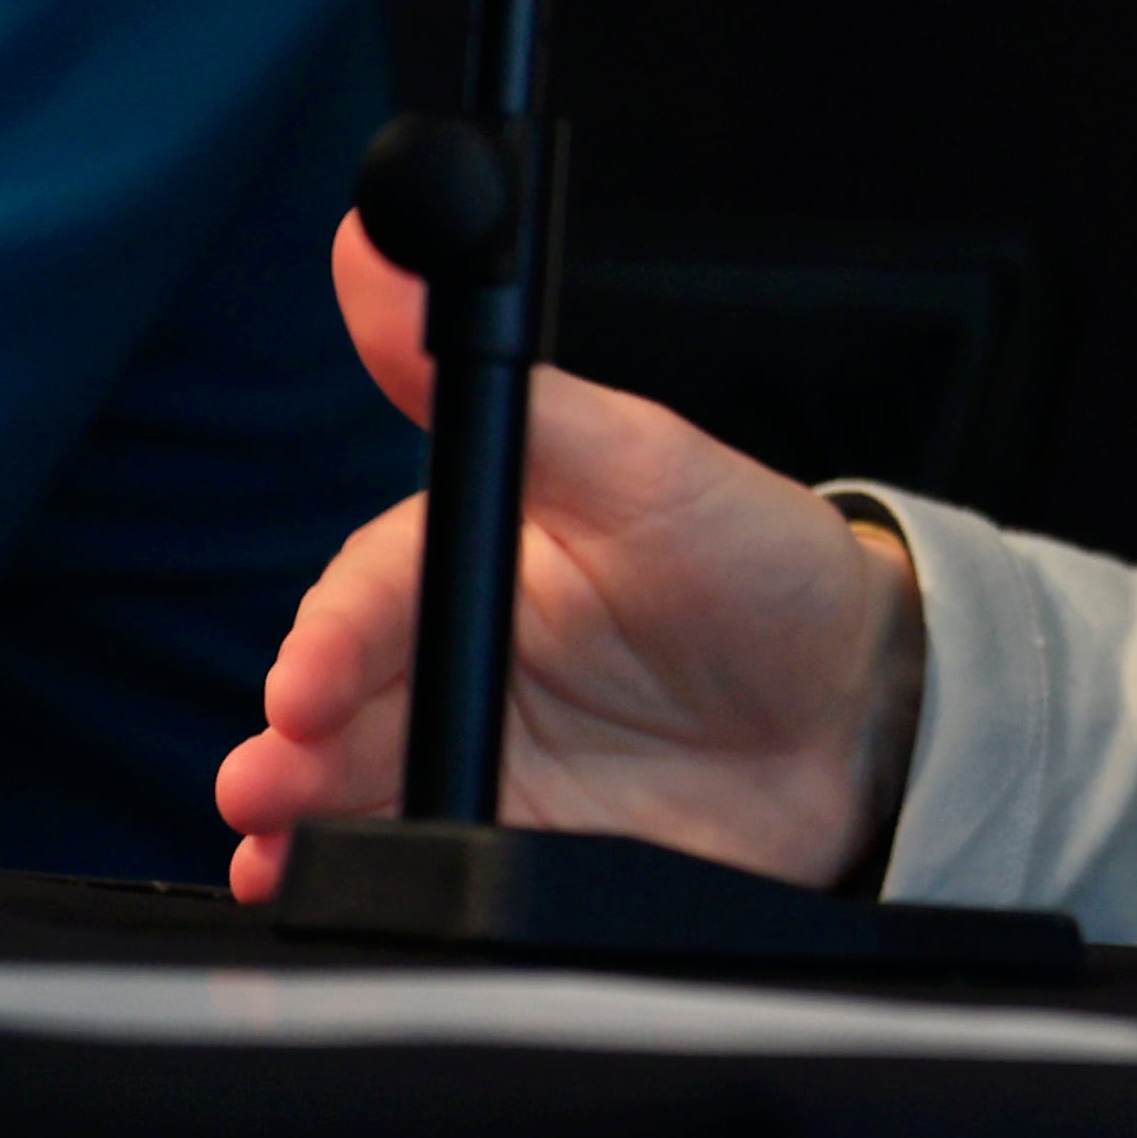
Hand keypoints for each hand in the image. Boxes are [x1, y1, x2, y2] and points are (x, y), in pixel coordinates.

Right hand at [215, 217, 924, 898]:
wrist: (867, 710)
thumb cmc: (759, 559)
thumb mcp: (647, 460)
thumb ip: (516, 387)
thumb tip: (378, 249)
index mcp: (480, 558)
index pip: (373, 592)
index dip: (330, 638)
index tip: (307, 686)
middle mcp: (459, 658)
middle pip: (335, 700)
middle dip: (286, 742)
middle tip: (269, 778)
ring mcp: (477, 757)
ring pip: (348, 789)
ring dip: (294, 819)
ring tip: (277, 843)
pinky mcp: (512, 843)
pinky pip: (413, 868)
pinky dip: (359, 882)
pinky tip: (325, 888)